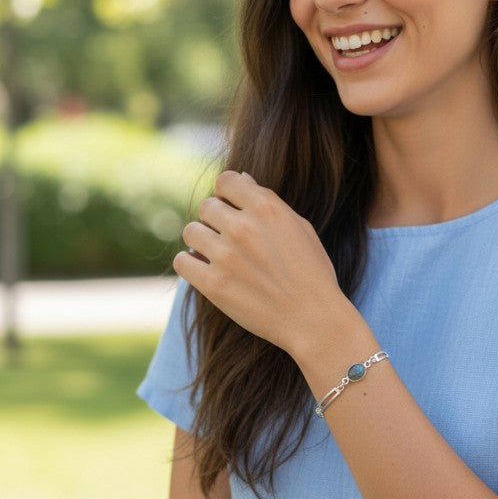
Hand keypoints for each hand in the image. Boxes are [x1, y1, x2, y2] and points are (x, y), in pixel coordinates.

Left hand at [174, 171, 349, 355]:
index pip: (226, 181)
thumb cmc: (313, 274)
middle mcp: (243, 227)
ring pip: (191, 231)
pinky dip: (190, 264)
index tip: (232, 208)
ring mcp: (226, 255)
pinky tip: (205, 270)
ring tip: (216, 255)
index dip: (227, 194)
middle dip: (215, 219)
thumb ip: (269, 202)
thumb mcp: (301, 228)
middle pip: (206, 206)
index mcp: (267, 208)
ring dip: (201, 241)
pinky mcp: (213, 284)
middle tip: (228, 238)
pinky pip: (181, 262)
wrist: (314, 319)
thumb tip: (243, 179)